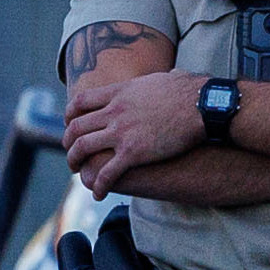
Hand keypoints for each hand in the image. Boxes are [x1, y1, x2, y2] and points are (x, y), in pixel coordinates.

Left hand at [62, 68, 205, 196]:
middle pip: (77, 127)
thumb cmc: (190, 91)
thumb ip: (158, 80)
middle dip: (68, 142)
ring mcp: (121, 133)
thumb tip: (172, 75)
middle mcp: (114, 111)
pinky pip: (106, 173)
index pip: (81, 102)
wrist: (202, 105)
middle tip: (71, 153)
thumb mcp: (166, 78)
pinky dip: (98, 185)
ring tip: (78, 172)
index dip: (70, 115)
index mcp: (119, 92)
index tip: (70, 124)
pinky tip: (98, 194)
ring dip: (75, 162)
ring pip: (83, 148)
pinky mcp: (133, 154)